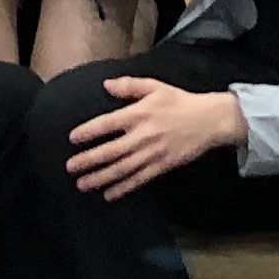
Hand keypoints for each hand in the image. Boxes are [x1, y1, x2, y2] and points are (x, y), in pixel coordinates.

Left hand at [65, 75, 247, 198]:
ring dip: (100, 178)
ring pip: (122, 169)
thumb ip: (129, 86)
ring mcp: (152, 153)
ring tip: (83, 184)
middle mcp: (142, 136)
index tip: (72, 139)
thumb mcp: (154, 86)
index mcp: (138, 114)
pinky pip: (139, 179)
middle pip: (110, 151)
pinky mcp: (161, 166)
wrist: (209, 121)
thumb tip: (105, 85)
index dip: (88, 132)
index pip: (107, 124)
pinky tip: (109, 194)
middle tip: (70, 168)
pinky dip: (123, 188)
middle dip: (88, 161)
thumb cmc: (179, 102)